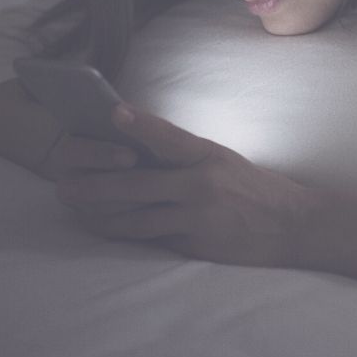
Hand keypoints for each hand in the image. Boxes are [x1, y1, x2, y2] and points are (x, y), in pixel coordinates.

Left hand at [53, 104, 319, 267]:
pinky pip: (153, 240)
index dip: (140, 125)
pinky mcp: (196, 244)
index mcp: (207, 156)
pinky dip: (125, 234)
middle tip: (63, 185)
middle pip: (136, 186)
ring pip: (136, 218)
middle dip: (94, 187)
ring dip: (100, 215)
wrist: (293, 225)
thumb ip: (184, 156)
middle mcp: (200, 185)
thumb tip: (138, 150)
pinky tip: (105, 229)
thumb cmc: (254, 188)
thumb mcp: (222, 159)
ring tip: (74, 209)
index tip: (113, 113)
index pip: (169, 137)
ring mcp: (197, 217)